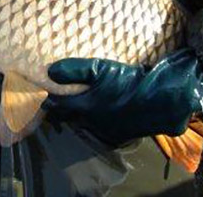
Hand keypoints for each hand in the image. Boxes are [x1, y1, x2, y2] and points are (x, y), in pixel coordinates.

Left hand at [43, 48, 202, 144]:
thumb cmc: (130, 81)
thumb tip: (50, 71)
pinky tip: (99, 108)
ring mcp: (106, 130)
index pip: (55, 106)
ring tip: (73, 102)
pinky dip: (94, 118)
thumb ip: (75, 69)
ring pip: (83, 123)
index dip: (46, 99)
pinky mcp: (120, 134)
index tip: (39, 92)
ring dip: (77, 114)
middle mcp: (91, 122)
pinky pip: (99, 127)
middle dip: (59, 108)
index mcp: (84, 107)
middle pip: (67, 117)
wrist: (163, 99)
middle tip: (54, 97)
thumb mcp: (102, 68)